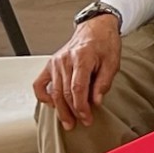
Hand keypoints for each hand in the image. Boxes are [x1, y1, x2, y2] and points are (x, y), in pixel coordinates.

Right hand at [33, 14, 123, 129]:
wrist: (95, 28)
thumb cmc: (105, 43)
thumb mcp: (113, 62)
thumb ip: (104, 82)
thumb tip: (96, 101)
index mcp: (81, 58)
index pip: (77, 89)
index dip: (81, 107)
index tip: (87, 118)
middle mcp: (65, 60)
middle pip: (64, 93)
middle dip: (72, 111)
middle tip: (79, 124)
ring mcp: (55, 63)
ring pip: (54, 91)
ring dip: (60, 109)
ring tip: (67, 122)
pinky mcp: (50, 64)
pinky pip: (40, 83)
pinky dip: (43, 96)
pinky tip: (51, 104)